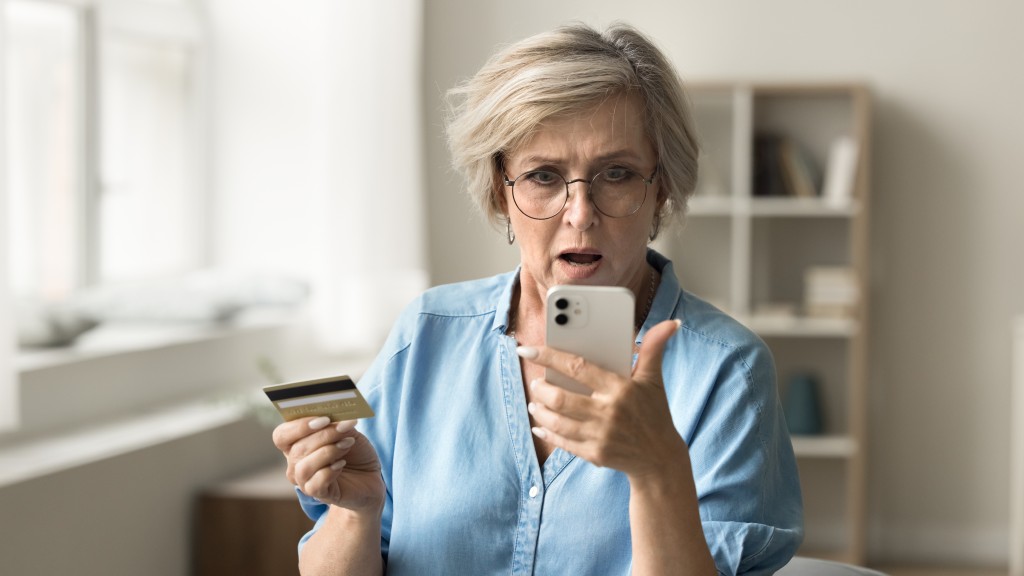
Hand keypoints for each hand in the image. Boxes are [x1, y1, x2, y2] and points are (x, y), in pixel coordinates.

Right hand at [272, 417, 384, 511]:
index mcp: (296, 443)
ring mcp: (304, 480)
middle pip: (297, 449)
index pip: (282, 435)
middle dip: (323, 435)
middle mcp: (295, 463)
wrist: (370, 476)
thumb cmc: (355, 452)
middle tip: (344, 428)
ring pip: (304, 467)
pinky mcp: (318, 494)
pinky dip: (330, 471)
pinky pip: (315, 484)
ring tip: (347, 443)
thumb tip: (332, 418)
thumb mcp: (348, 432)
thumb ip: (337, 424)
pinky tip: (342, 464)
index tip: (324, 419)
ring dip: (328, 452)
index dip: (299, 426)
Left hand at [519, 319, 686, 477]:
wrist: (660, 458)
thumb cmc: (654, 413)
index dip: (549, 356)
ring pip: (558, 421)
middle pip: (561, 398)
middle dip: (541, 389)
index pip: (577, 366)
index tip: (527, 350)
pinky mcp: (595, 455)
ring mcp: (600, 436)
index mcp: (620, 388)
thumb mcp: (654, 379)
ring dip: (540, 411)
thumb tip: (671, 323)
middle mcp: (608, 412)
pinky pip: (562, 443)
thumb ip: (655, 348)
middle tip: (536, 381)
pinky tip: (539, 426)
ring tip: (535, 402)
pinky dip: (546, 434)